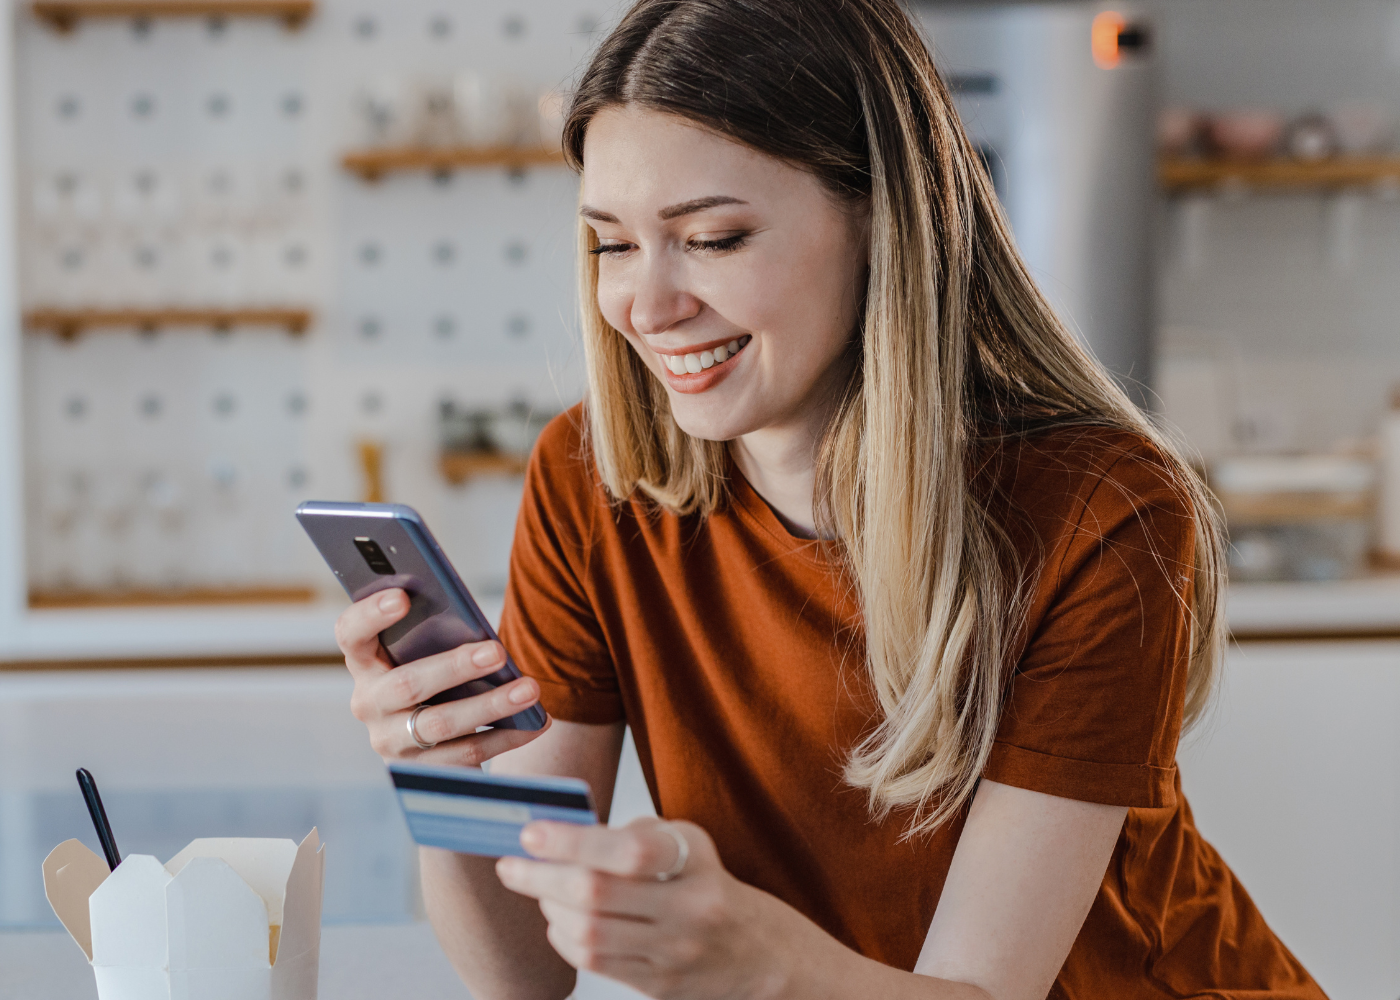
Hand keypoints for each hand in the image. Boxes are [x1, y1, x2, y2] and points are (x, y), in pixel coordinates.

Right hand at [335, 588, 548, 765]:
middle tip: (498, 652)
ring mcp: (390, 741)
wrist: (432, 746)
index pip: (351, 634)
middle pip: (406, 684)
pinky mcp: (419, 772)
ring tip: (530, 690)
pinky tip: (536, 723)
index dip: (370, 615)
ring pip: (440, 723)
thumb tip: (475, 623)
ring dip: (491, 705)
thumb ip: (435, 637)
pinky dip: (505, 736)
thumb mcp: (425, 656)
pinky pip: (465, 754)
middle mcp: (369, 703)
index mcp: (365, 663)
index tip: (402, 598)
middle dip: (455, 667)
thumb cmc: (435, 680)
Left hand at [495, 818, 801, 999]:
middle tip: (511, 863)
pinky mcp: (658, 986)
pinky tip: (560, 919)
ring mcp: (673, 954)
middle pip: (595, 896)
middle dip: (541, 878)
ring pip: (588, 934)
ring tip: (539, 890)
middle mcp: (688, 909)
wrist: (761, 954)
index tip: (531, 832)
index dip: (572, 840)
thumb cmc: (707, 884)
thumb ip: (633, 835)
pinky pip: (595, 962)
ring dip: (550, 909)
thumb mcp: (687, 845)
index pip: (627, 850)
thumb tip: (563, 834)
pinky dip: (566, 937)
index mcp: (695, 863)